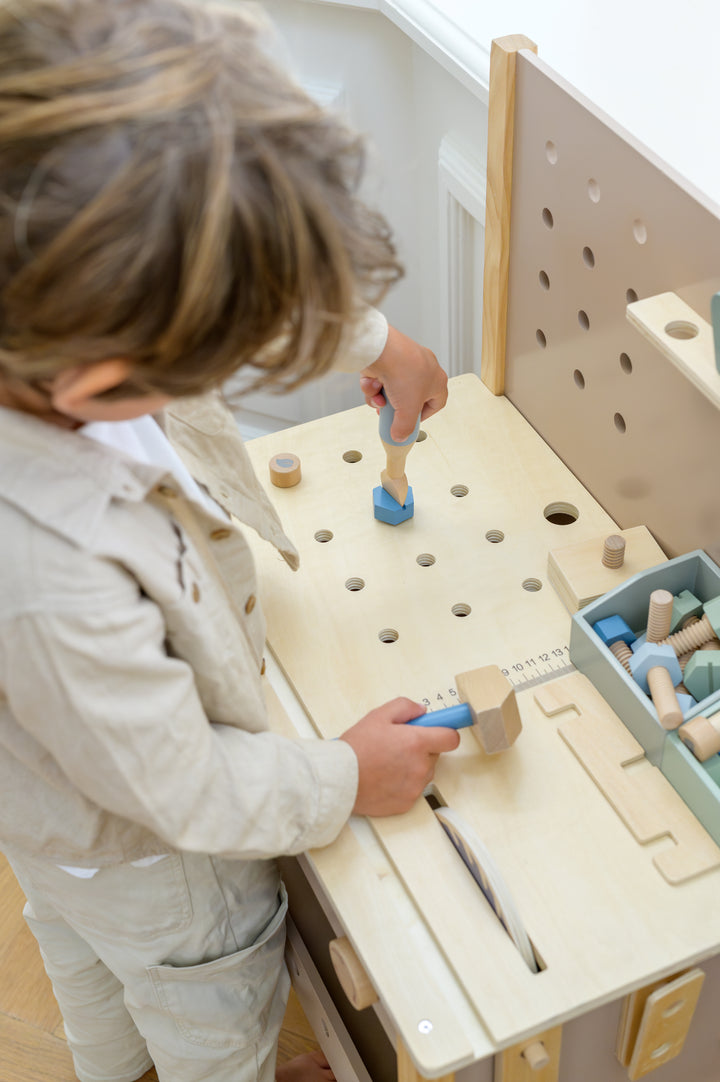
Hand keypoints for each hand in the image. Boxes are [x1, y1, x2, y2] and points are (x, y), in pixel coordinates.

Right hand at [339, 697, 459, 816]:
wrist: (339, 779)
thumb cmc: (355, 749)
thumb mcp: (378, 716)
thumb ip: (405, 707)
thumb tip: (422, 711)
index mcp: (417, 743)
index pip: (451, 739)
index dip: (444, 733)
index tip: (438, 731)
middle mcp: (420, 767)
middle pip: (435, 755)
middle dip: (422, 749)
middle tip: (398, 745)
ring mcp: (415, 787)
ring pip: (423, 773)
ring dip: (413, 767)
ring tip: (387, 763)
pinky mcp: (407, 803)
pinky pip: (412, 790)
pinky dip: (403, 784)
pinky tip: (384, 778)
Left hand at [359, 325, 447, 441]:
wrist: (381, 349)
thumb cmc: (403, 373)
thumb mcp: (407, 411)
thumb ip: (404, 428)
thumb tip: (399, 436)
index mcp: (437, 380)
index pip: (436, 403)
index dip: (422, 416)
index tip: (409, 423)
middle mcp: (423, 369)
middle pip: (409, 397)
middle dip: (396, 408)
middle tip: (388, 413)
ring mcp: (404, 362)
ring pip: (392, 389)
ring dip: (382, 397)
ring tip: (377, 398)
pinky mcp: (387, 358)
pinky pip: (381, 378)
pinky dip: (374, 385)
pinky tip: (372, 384)